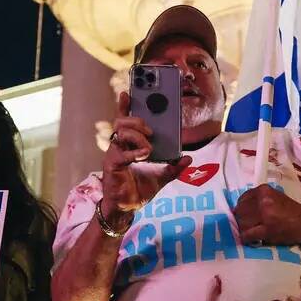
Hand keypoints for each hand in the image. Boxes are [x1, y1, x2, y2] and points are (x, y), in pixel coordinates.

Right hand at [101, 92, 192, 225]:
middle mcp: (120, 146)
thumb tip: (188, 158)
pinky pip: (120, 153)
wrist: (127, 208)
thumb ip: (175, 167)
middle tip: (151, 130)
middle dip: (137, 120)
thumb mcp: (162, 177)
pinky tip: (144, 155)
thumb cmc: (139, 190)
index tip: (128, 92)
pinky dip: (134, 152)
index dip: (125, 105)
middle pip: (121, 121)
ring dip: (136, 135)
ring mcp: (114, 154)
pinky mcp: (112, 165)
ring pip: (120, 132)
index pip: (126, 120)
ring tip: (149, 146)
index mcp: (130, 144)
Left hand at [233, 185, 300, 245]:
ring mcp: (265, 215)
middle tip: (247, 225)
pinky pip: (247, 235)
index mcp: (264, 190)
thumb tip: (241, 207)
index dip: (241, 208)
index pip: (242, 199)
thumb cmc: (291, 211)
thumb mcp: (275, 197)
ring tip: (250, 232)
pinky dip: (246, 238)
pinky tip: (250, 239)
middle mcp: (263, 200)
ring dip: (243, 229)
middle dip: (241, 219)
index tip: (245, 214)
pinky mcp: (266, 230)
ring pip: (242, 223)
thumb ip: (259, 199)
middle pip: (240, 211)